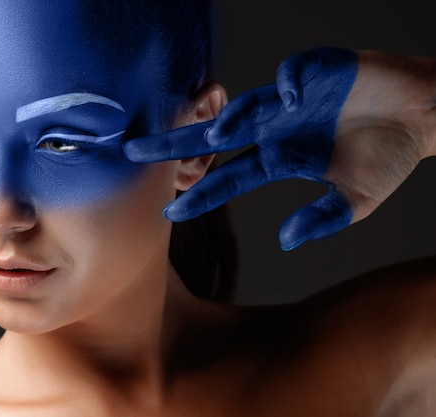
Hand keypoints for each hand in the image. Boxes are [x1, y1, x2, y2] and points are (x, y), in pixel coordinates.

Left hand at [124, 47, 433, 249]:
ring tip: (217, 130)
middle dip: (175, 143)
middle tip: (135, 152)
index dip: (200, 193)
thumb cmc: (388, 157)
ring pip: (246, 106)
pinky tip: (291, 97)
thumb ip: (320, 221)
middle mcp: (273, 128)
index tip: (169, 212)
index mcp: (278, 157)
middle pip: (213, 137)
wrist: (423, 116)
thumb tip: (283, 240)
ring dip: (229, 117)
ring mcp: (289, 100)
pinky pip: (291, 76)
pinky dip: (287, 85)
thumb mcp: (355, 201)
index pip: (228, 177)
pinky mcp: (315, 71)